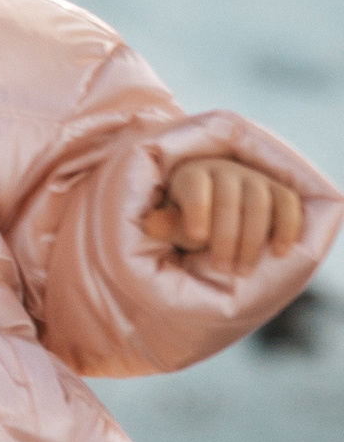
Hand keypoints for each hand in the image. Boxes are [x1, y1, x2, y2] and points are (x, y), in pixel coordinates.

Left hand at [139, 157, 305, 276]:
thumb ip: (165, 225)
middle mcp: (224, 170)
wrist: (217, 206)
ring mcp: (254, 178)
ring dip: (252, 240)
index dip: (197, 210)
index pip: (195, 187)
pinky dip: (286, 227)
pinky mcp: (278, 189)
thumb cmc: (188, 218)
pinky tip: (278, 253)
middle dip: (225, 238)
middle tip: (221, 269)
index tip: (197, 237)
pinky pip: (288, 203)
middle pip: (228, 200)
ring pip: (259, 203)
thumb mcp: (171, 222)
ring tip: (243, 270)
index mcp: (192, 174)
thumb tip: (152, 226)